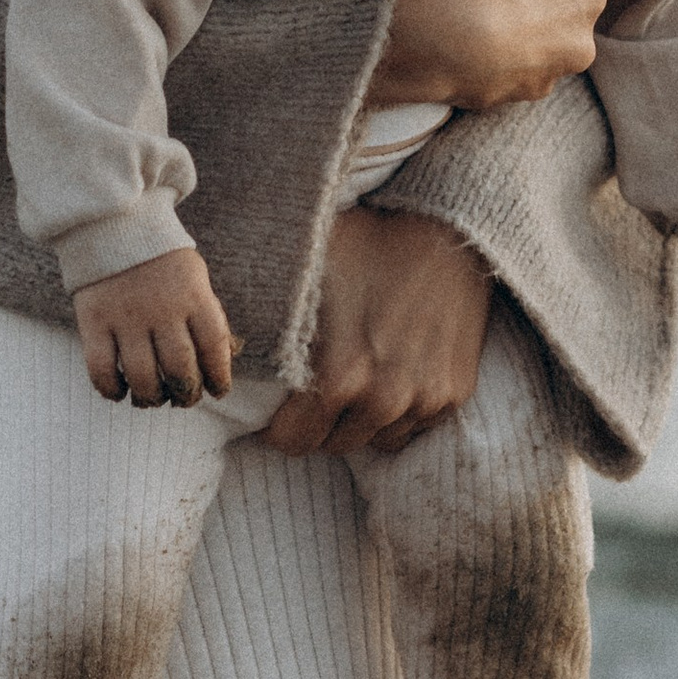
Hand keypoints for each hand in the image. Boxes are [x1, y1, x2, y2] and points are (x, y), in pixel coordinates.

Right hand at [71, 249, 234, 407]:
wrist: (115, 224)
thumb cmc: (163, 259)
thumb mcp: (196, 278)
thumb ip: (206, 316)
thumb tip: (221, 362)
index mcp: (194, 296)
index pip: (214, 347)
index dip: (219, 377)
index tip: (218, 391)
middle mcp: (162, 309)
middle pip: (180, 370)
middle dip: (186, 395)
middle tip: (183, 398)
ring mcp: (126, 317)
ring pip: (142, 377)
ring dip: (151, 398)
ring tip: (152, 398)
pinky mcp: (94, 321)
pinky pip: (101, 369)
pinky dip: (111, 390)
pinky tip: (119, 391)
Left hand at [261, 204, 494, 459]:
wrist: (449, 233)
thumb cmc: (369, 245)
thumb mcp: (308, 271)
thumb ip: (269, 317)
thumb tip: (224, 341)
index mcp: (339, 378)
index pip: (292, 441)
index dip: (278, 428)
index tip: (278, 412)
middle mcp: (384, 400)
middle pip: (333, 445)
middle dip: (319, 424)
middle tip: (316, 393)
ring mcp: (424, 401)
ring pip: (377, 439)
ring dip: (362, 420)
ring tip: (358, 381)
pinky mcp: (454, 395)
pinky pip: (415, 426)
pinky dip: (402, 412)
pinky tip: (394, 374)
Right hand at [368, 0, 607, 112]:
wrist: (437, 32)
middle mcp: (581, 43)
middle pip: (563, 26)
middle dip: (538, 18)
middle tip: (497, 0)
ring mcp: (549, 77)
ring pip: (537, 57)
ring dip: (516, 46)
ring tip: (474, 27)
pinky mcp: (515, 102)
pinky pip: (508, 79)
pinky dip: (493, 68)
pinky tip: (465, 52)